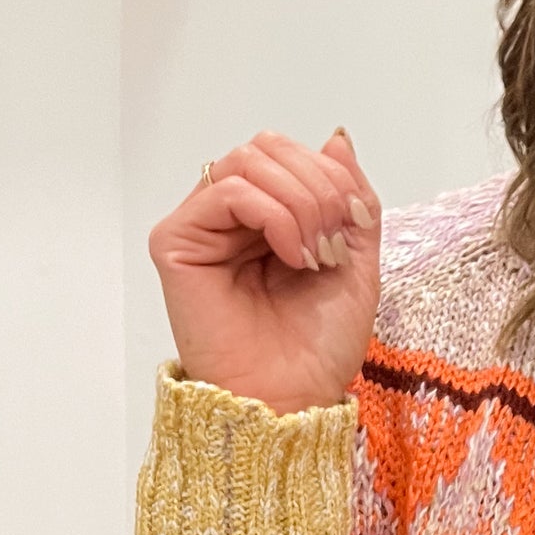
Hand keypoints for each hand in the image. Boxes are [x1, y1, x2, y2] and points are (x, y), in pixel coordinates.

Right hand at [147, 129, 381, 415]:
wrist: (294, 397)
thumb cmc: (318, 347)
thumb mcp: (357, 261)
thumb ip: (352, 198)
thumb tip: (337, 136)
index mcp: (268, 217)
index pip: (292, 154)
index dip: (332, 177)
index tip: (355, 228)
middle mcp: (229, 216)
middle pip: (267, 147)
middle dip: (318, 186)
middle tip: (333, 244)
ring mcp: (200, 226)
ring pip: (248, 161)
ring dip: (299, 202)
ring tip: (314, 256)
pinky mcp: (176, 241)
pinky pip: (226, 190)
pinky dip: (273, 214)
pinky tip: (292, 255)